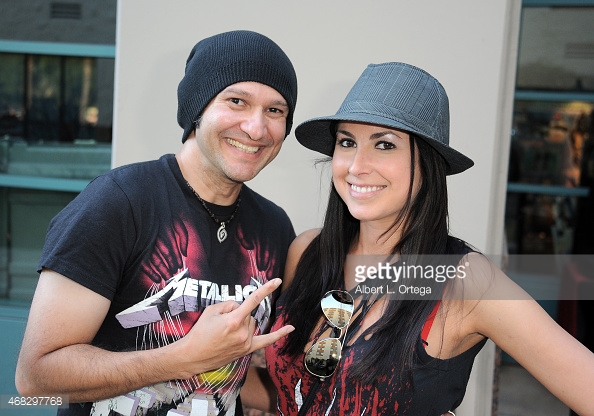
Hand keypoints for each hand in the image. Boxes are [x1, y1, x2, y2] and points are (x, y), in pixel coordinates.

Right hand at [141, 221, 188, 282]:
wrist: (146, 210)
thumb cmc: (165, 218)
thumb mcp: (177, 223)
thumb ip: (184, 237)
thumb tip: (185, 253)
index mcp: (165, 232)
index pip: (172, 250)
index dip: (176, 260)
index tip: (180, 266)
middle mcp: (155, 239)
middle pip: (164, 257)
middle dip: (170, 267)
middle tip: (174, 275)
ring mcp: (146, 244)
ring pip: (155, 261)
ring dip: (162, 271)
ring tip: (167, 278)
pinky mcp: (138, 249)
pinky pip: (144, 264)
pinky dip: (150, 273)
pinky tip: (156, 278)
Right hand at [176, 278, 293, 375]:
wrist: (193, 356)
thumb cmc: (200, 332)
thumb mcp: (211, 311)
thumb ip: (229, 304)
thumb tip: (240, 307)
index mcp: (234, 320)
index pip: (253, 300)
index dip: (266, 289)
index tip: (277, 281)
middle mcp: (243, 332)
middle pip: (248, 313)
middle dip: (238, 314)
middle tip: (221, 324)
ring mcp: (246, 342)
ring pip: (252, 324)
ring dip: (243, 323)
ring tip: (225, 333)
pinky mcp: (246, 350)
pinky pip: (266, 341)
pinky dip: (279, 334)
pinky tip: (291, 328)